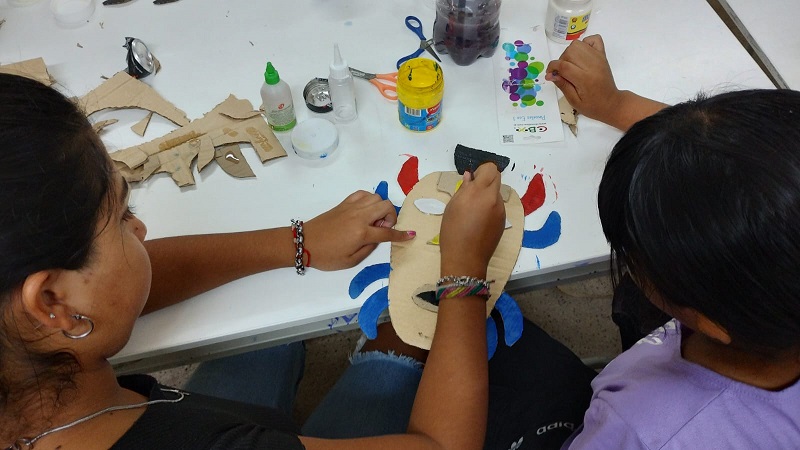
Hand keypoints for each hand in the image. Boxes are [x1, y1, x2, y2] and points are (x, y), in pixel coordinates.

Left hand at [303, 190, 414, 270]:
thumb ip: (369, 249)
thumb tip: (378, 238)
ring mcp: (351, 207)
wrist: (304, 242)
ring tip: (373, 220)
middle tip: (382, 228)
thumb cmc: (327, 256)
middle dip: (392, 217)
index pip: (388, 232)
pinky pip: (363, 193)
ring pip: (376, 197)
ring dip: (380, 207)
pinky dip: (369, 199)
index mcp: (361, 233)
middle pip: (386, 207)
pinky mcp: (344, 203)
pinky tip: (365, 210)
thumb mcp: (351, 261)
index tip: (411, 235)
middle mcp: (359, 216)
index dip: (401, 235)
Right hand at [439, 164, 504, 278]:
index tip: (472, 180)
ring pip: (497, 193)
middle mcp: (493, 199)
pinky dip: (490, 208)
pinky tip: (479, 222)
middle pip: (497, 178)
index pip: (490, 168)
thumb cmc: (452, 232)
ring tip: (473, 212)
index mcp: (479, 192)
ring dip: (487, 195)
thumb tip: (470, 177)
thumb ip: (463, 189)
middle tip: (472, 193)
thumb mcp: (452, 207)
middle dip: (486, 181)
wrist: (465, 258)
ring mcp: (501, 210)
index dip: (482, 171)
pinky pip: (498, 207)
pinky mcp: (503, 221)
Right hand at [545, 35, 623, 122]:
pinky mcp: (603, 55)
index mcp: (584, 79)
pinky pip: (594, 39)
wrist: (611, 103)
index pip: (564, 66)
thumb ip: (562, 85)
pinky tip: (582, 55)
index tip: (550, 74)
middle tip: (563, 72)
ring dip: (570, 52)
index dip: (552, 68)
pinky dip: (585, 43)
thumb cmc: (592, 106)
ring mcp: (598, 58)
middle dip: (561, 61)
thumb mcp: (574, 101)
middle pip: (570, 52)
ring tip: (571, 64)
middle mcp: (592, 65)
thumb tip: (550, 75)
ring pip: (578, 44)